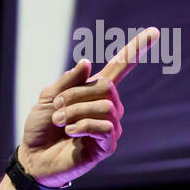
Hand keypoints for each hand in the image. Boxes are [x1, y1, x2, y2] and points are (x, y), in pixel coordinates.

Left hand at [16, 27, 159, 186]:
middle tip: (56, 107)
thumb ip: (67, 82)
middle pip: (106, 87)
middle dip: (76, 94)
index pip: (120, 68)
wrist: (34, 158)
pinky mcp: (107, 145)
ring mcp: (109, 126)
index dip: (136, 50)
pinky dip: (83, 126)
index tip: (155, 32)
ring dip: (76, 112)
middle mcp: (107, 107)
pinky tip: (71, 133)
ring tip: (60, 121)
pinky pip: (105, 127)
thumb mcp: (47, 99)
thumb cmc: (40, 128)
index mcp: (93, 92)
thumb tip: (87, 63)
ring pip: (105, 107)